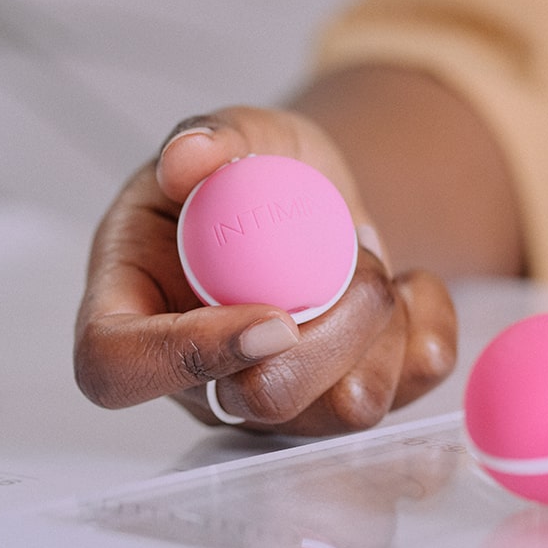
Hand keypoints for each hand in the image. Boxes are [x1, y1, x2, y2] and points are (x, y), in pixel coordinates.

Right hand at [75, 106, 459, 434]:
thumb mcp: (234, 133)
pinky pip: (404, 396)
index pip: (120, 367)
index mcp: (131, 306)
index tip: (272, 315)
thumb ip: (209, 137)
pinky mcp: (339, 404)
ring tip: (374, 263)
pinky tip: (412, 285)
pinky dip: (427, 332)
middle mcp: (197, 374)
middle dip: (329, 337)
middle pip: (253, 404)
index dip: (190, 356)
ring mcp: (269, 400)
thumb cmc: (253, 168)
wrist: (317, 194)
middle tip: (362, 264)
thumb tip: (188, 158)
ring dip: (381, 329)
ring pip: (338, 415)